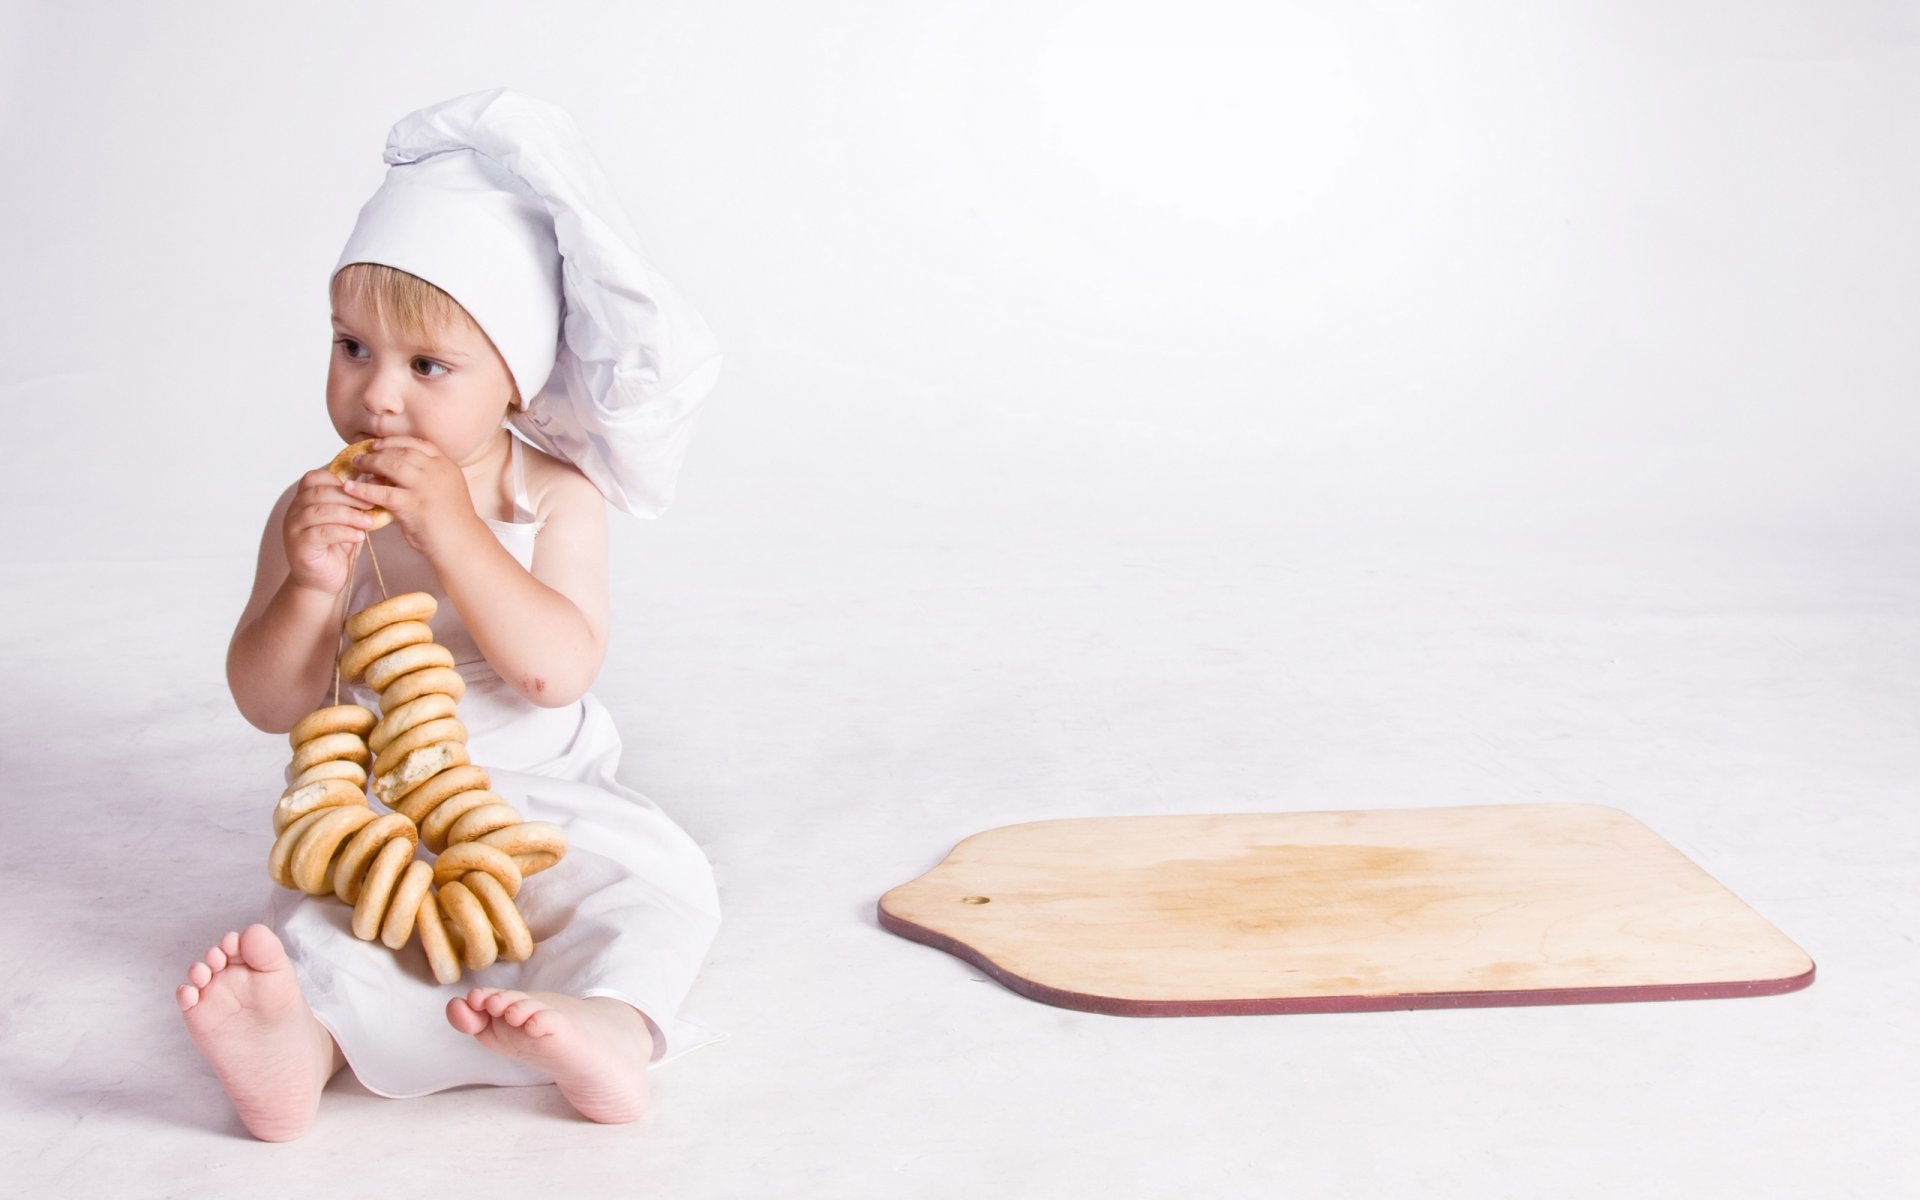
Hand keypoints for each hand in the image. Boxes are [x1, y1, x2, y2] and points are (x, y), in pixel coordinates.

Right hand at [282, 469, 378, 595]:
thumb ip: (349, 504)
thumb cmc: (335, 548)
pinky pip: (321, 533)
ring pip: (319, 512)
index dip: (338, 481)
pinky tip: (359, 537)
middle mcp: (294, 511)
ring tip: (368, 523)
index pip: (314, 478)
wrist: (321, 580)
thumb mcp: (343, 521)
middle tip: (371, 505)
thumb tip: (372, 486)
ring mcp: (293, 528)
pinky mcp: (299, 546)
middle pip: (319, 493)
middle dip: (349, 497)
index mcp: (303, 500)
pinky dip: (344, 532)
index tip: (362, 490)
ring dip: (348, 515)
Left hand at [341, 436, 483, 560]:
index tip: (380, 443)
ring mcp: (425, 487)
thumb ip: (427, 477)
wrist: (462, 543)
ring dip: (371, 463)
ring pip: (392, 465)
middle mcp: (437, 472)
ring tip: (357, 464)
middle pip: (403, 451)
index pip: (419, 443)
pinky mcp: (413, 505)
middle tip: (363, 454)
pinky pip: (383, 492)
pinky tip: (350, 488)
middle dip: (380, 450)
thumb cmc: (453, 521)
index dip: (396, 441)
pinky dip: (364, 489)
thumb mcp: (446, 489)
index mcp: (446, 466)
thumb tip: (395, 471)